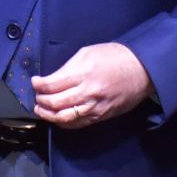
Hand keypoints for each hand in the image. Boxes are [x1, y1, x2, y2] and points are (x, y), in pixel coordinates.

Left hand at [31, 42, 151, 128]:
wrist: (142, 70)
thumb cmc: (115, 57)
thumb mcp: (88, 52)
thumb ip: (68, 67)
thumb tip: (52, 79)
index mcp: (83, 73)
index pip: (52, 85)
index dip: (38, 85)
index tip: (34, 82)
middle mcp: (88, 93)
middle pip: (55, 104)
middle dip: (40, 101)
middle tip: (36, 97)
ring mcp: (95, 107)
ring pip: (64, 118)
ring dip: (48, 116)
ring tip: (41, 110)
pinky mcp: (101, 116)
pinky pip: (78, 124)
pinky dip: (64, 123)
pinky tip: (57, 118)